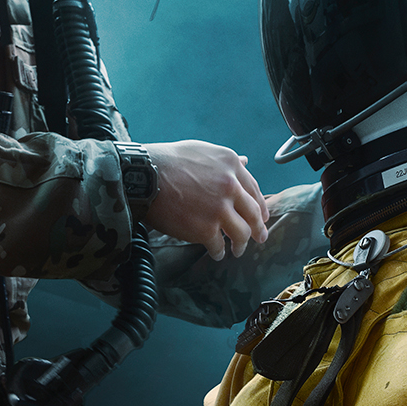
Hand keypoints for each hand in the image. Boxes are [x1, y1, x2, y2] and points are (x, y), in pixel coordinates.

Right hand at [144, 140, 272, 258]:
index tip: (261, 217)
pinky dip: (219, 252)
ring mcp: (219, 209)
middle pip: (253, 214)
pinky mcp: (205, 229)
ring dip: (241, 245)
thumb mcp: (202, 151)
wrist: (144, 176)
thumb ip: (225, 162)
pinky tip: (217, 254)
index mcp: (231, 165)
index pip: (254, 190)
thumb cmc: (168, 161)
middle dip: (258, 229)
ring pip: (241, 233)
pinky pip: (219, 246)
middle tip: (259, 238)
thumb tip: (245, 162)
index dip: (260, 207)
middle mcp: (230, 187)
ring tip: (237, 251)